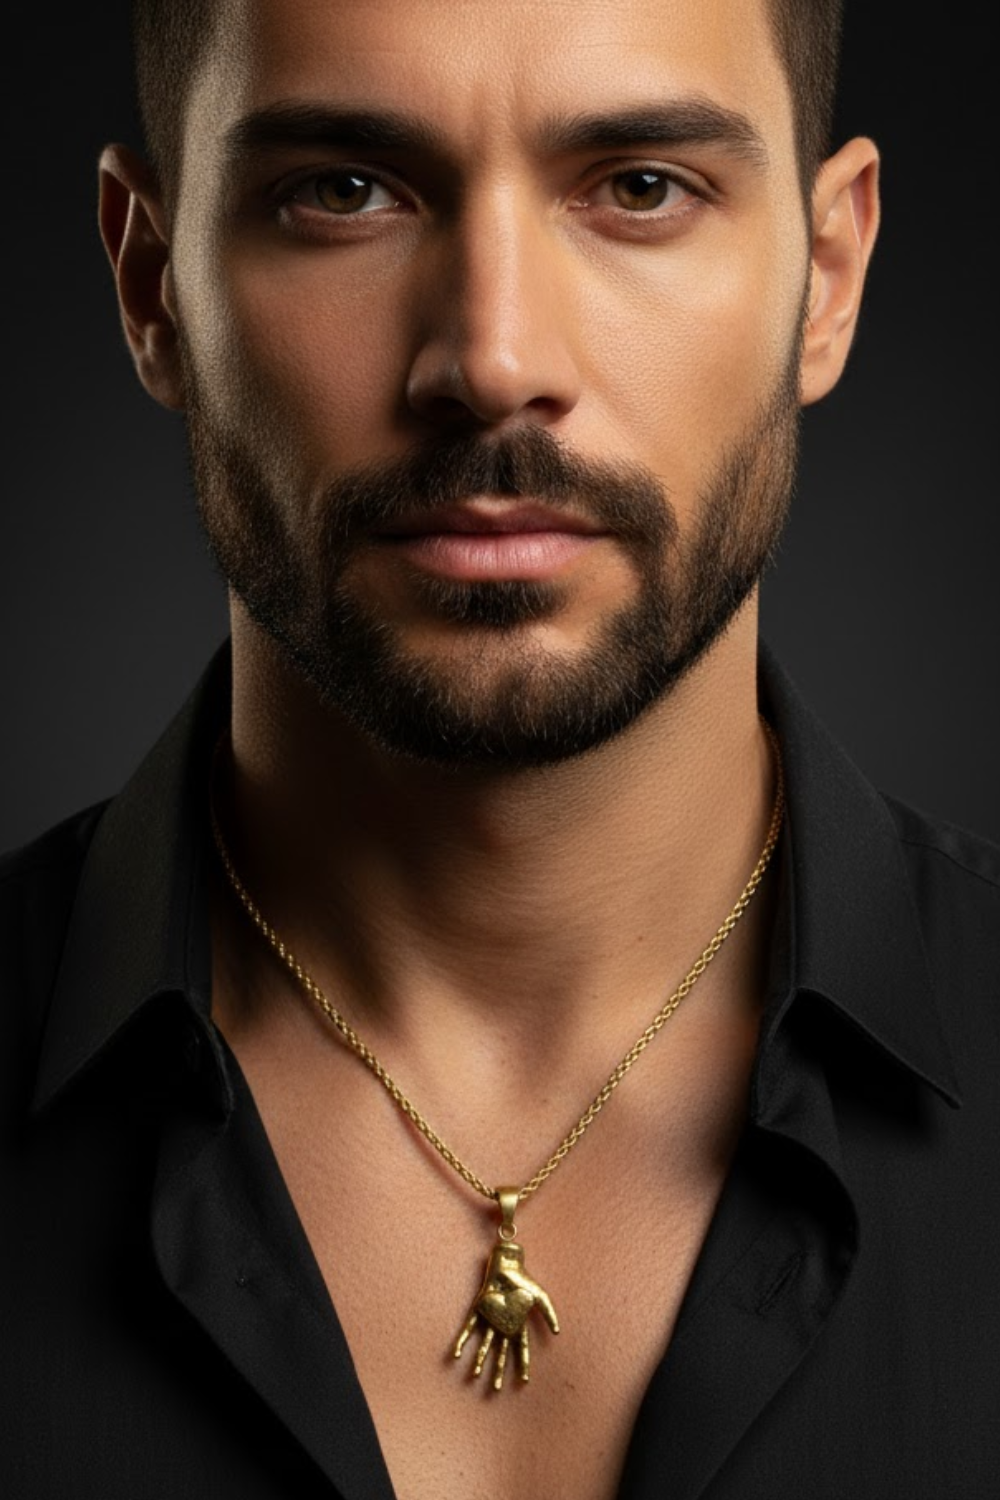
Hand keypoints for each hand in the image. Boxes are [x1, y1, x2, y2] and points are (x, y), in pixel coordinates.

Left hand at [453, 1239, 558, 1389]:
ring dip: (479, 1361)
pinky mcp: (477, 1311)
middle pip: (500, 1353)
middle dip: (498, 1370)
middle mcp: (503, 1325)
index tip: (524, 1381)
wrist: (508, 1264)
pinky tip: (456, 1355)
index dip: (522, 1364)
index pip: (520, 1348)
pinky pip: (468, 1329)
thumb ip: (549, 1314)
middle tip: (496, 1388)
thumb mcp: (541, 1297)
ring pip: (484, 1345)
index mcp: (518, 1324)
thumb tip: (558, 1333)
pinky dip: (461, 1341)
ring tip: (474, 1376)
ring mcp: (490, 1319)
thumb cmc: (524, 1279)